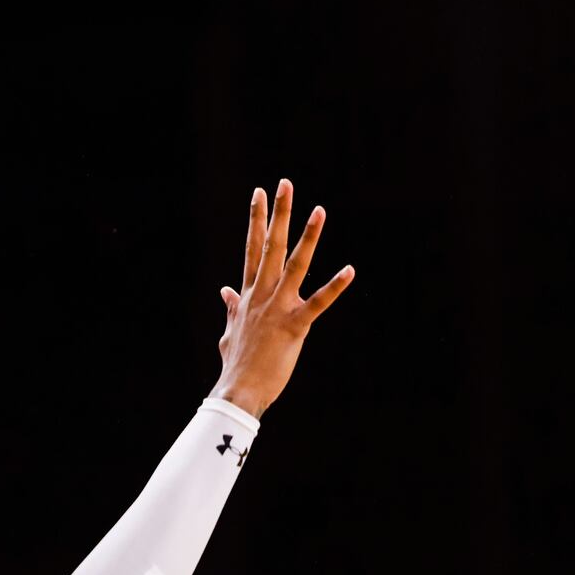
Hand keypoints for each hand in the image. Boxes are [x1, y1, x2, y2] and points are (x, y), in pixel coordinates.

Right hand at [210, 179, 354, 417]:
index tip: (260, 194)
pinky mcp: (294, 326)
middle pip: (270, 246)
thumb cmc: (236, 363)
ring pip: (295, 265)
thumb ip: (231, 308)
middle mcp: (262, 294)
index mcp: (249, 294)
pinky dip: (334, 287)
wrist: (238, 390)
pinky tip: (350, 270)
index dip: (256, 220)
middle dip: (277, 214)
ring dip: (308, 237)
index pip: (253, 248)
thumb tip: (225, 291)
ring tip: (319, 210)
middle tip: (284, 184)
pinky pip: (318, 303)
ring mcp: (277, 308)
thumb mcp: (230, 330)